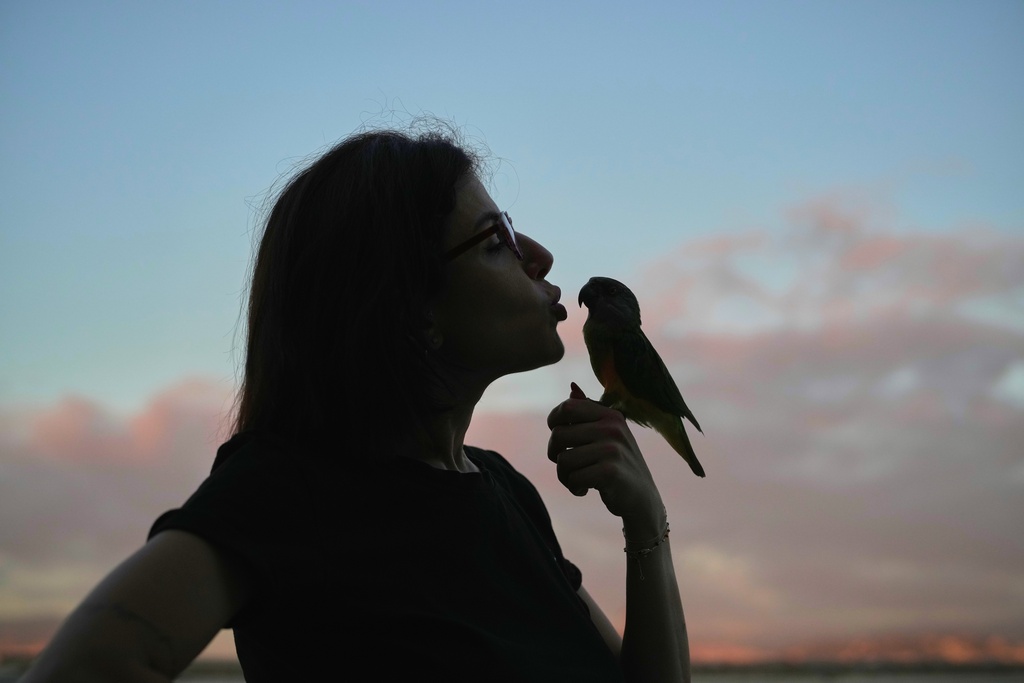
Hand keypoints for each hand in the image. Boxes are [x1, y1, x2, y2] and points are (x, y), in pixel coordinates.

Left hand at [547, 383, 663, 527]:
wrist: (642, 499)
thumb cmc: (617, 464)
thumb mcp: (607, 435)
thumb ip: (589, 412)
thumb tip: (572, 387)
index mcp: (609, 415)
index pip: (567, 408)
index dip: (554, 423)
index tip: (562, 440)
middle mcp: (612, 428)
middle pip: (558, 435)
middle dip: (555, 454)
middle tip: (568, 464)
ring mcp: (612, 449)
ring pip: (563, 459)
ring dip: (565, 475)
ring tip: (579, 479)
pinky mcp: (610, 472)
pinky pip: (572, 478)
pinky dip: (574, 487)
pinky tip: (586, 489)